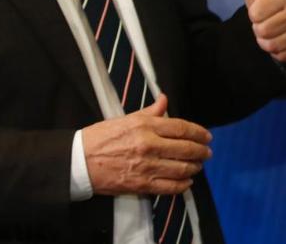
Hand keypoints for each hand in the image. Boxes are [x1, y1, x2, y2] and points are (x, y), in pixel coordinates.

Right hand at [81, 94, 211, 195]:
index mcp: (146, 126)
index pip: (181, 128)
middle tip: (207, 152)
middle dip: (201, 151)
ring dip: (194, 167)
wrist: (79, 161)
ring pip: (181, 168)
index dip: (198, 132)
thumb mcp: (126, 119)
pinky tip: (187, 182)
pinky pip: (169, 186)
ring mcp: (146, 166)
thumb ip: (150, 112)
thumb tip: (165, 99)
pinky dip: (182, 185)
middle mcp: (149, 146)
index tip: (207, 136)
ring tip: (198, 165)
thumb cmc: (101, 137)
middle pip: (185, 149)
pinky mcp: (140, 184)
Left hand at [242, 0, 285, 62]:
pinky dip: (278, 53)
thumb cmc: (266, 3)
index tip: (260, 10)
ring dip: (266, 43)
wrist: (283, 22)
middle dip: (259, 30)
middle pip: (263, 32)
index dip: (253, 15)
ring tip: (272, 32)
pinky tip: (281, 41)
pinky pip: (284, 56)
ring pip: (273, 46)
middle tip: (266, 23)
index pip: (255, 15)